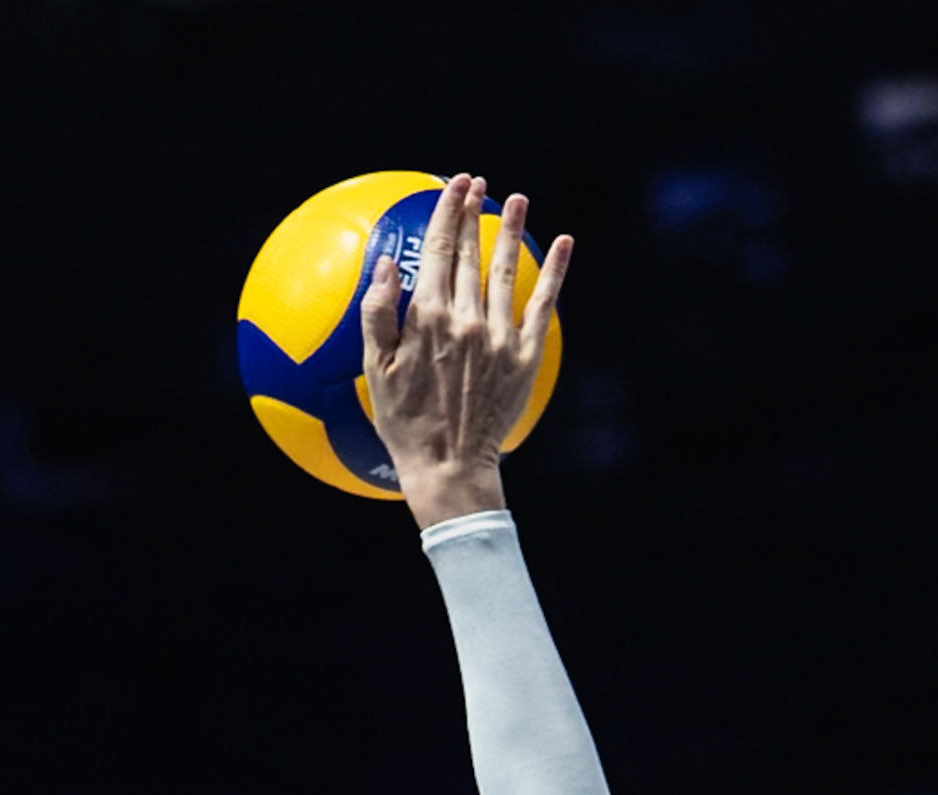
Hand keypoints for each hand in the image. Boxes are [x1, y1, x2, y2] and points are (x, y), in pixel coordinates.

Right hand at [360, 172, 572, 528]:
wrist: (449, 467)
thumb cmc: (405, 424)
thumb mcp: (374, 372)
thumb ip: (377, 315)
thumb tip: (386, 265)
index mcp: (427, 319)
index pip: (437, 250)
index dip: (447, 211)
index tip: (455, 185)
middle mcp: (466, 320)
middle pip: (469, 254)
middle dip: (473, 214)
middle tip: (478, 185)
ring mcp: (499, 337)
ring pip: (506, 270)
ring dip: (512, 231)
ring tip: (517, 200)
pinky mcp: (525, 357)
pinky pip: (543, 305)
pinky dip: (554, 272)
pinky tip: (563, 243)